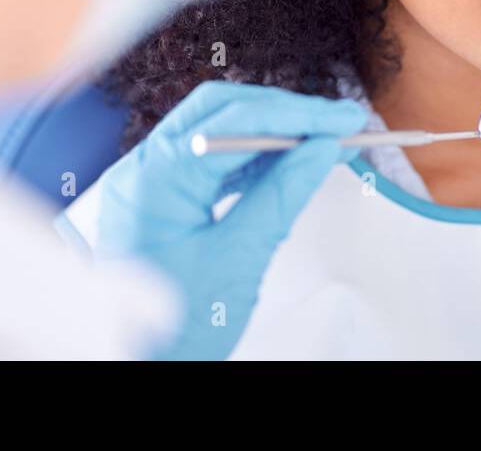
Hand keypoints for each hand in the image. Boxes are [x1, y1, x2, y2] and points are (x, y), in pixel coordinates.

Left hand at [85, 80, 365, 359]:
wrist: (140, 368)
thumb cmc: (175, 329)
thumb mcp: (238, 259)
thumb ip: (280, 196)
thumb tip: (319, 150)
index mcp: (153, 180)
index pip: (232, 123)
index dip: (294, 116)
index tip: (341, 121)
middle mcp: (142, 170)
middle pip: (219, 112)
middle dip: (282, 112)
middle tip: (336, 121)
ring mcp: (149, 182)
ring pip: (215, 131)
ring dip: (269, 131)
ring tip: (320, 139)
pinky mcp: (162, 198)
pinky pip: (209, 161)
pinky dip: (251, 156)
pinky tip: (287, 161)